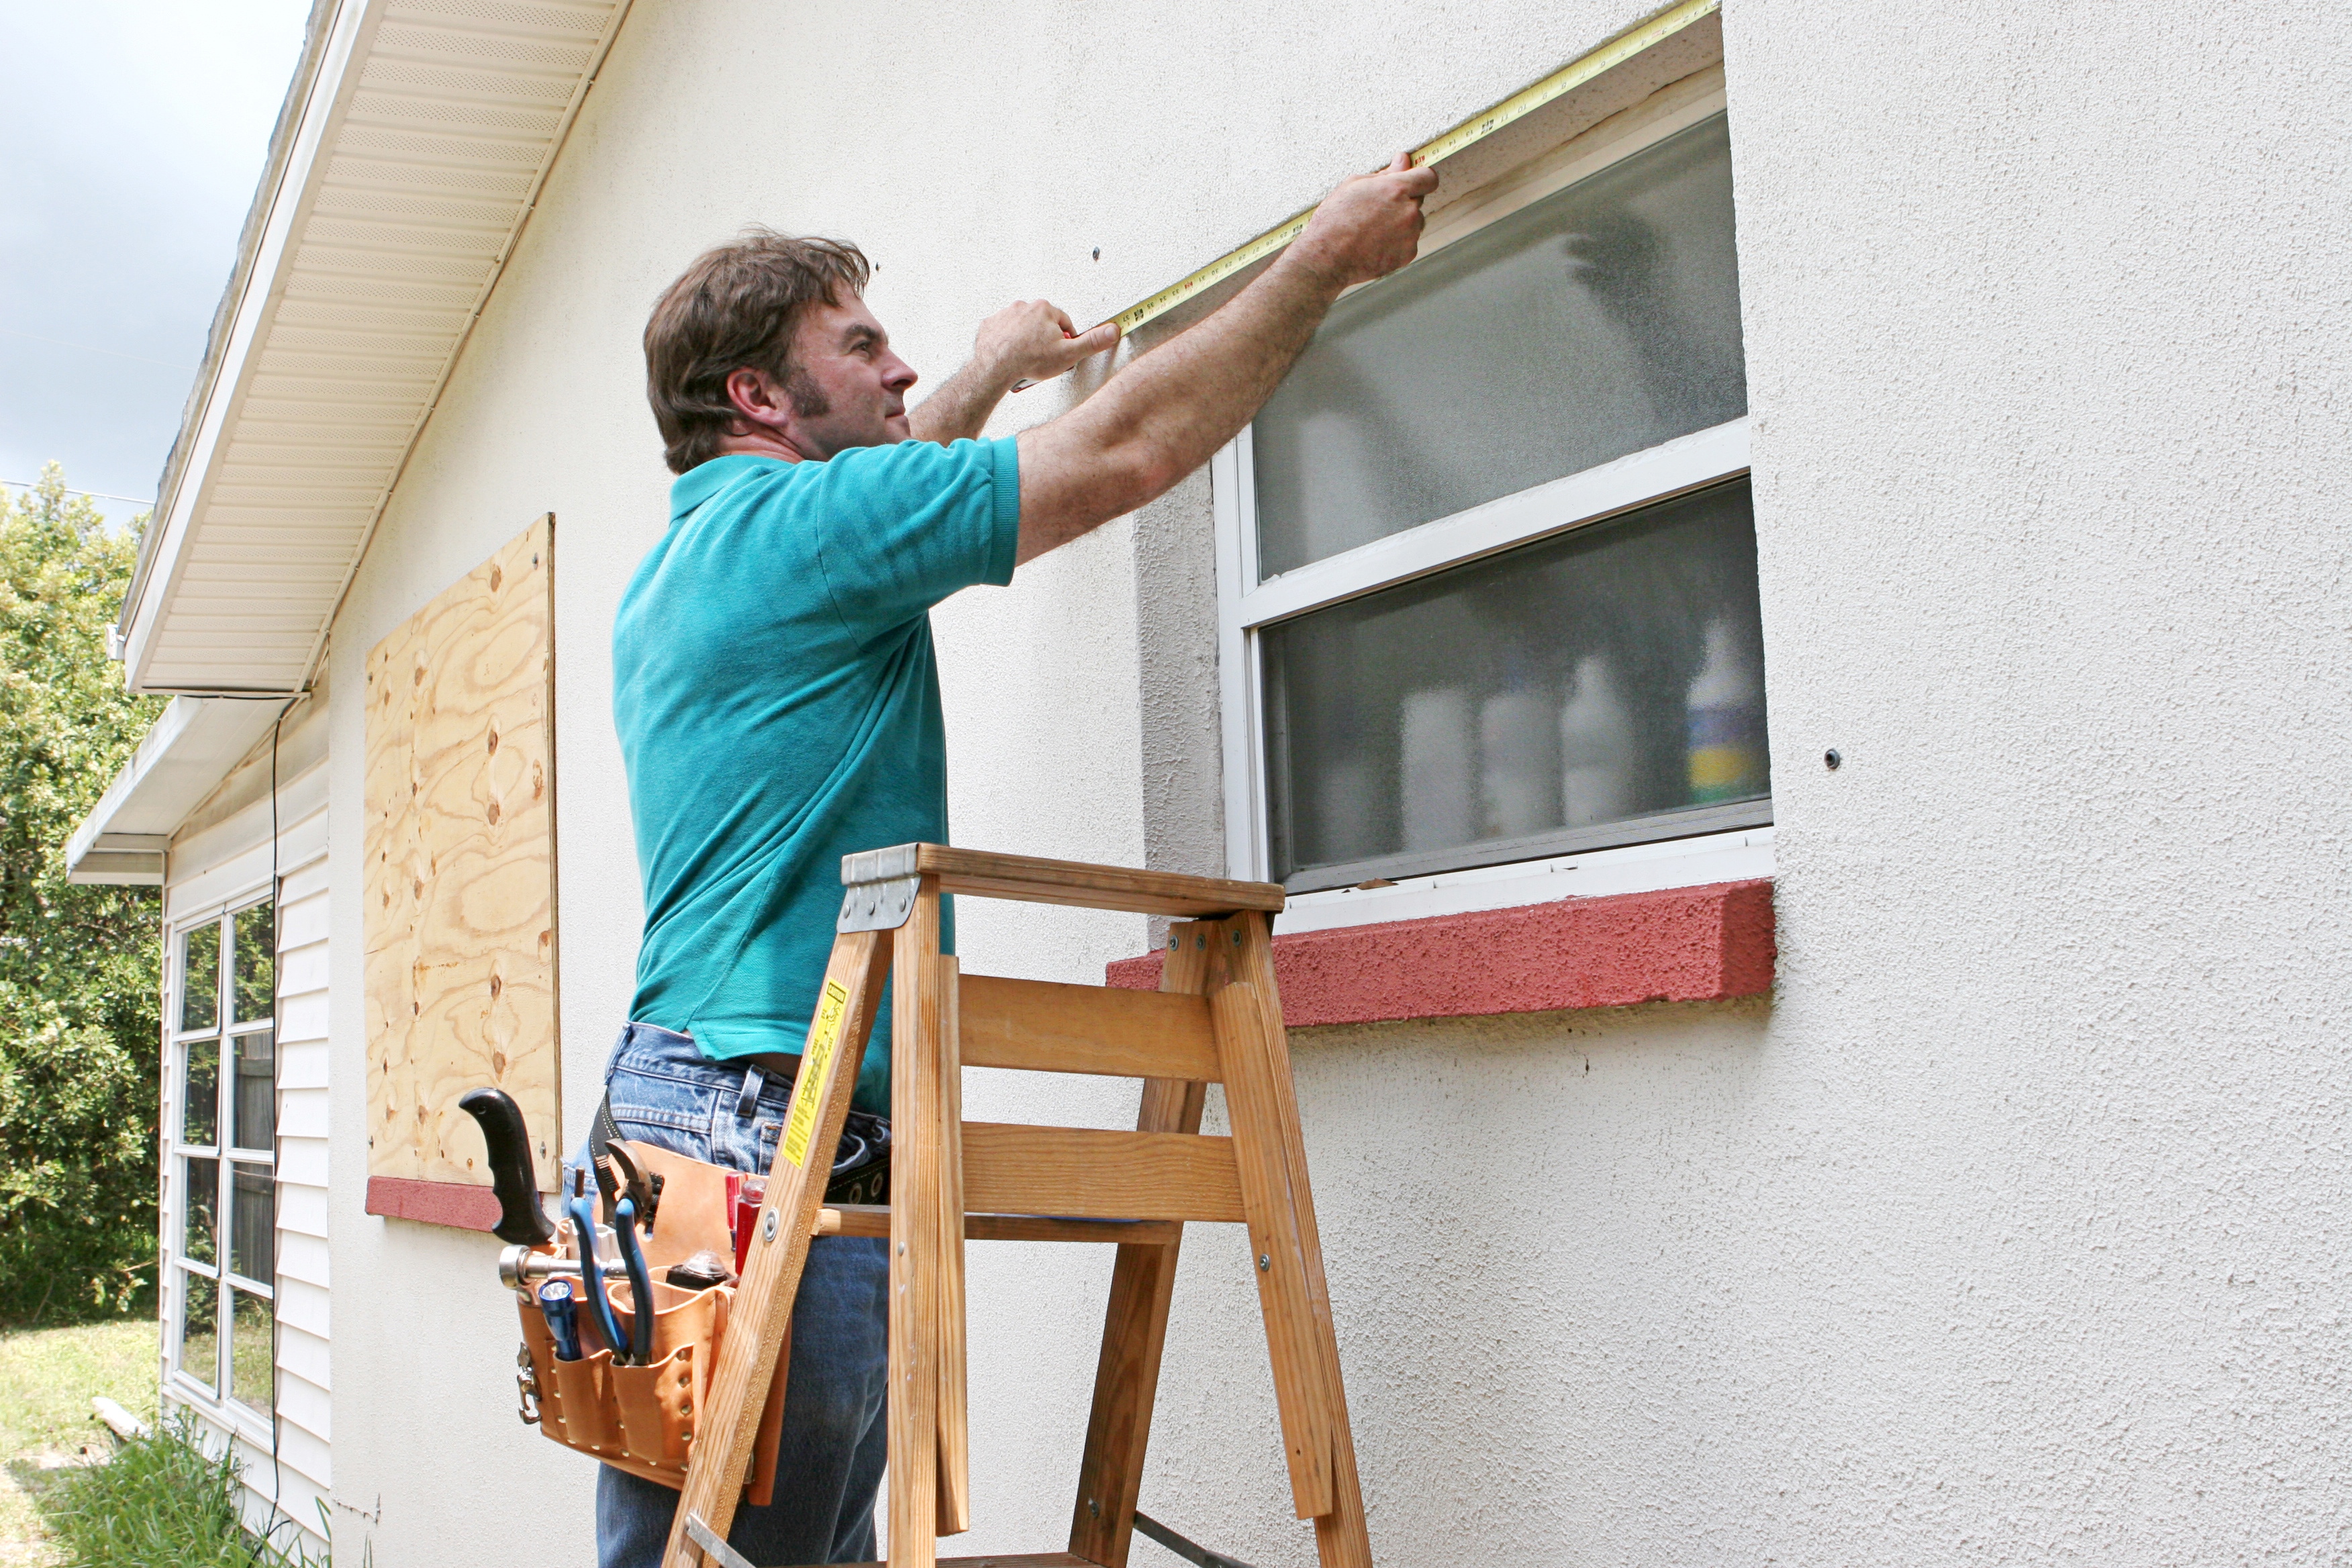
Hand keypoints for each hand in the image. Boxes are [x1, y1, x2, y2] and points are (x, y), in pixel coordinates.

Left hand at [974, 299, 1119, 388]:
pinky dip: (1007, 342)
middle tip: (1043, 359)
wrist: (995, 368)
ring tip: (1026, 359)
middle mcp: (1024, 307)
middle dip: (1044, 340)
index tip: (1062, 352)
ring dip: (1025, 340)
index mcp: (1045, 309)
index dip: (1065, 340)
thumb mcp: (1069, 354)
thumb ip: (1092, 342)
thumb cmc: (1030, 360)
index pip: (1063, 322)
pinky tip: (1010, 356)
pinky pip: (1002, 332)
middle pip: (1042, 324)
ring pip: (1022, 327)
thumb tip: (1112, 331)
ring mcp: (1004, 315)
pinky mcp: (990, 325)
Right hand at [1288, 152, 1437, 288]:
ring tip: (1373, 229)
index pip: (1428, 177)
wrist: (1327, 258)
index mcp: (1397, 189)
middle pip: (1418, 200)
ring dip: (1401, 222)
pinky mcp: (1407, 254)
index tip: (1412, 182)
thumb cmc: (1334, 221)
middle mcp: (1408, 211)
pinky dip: (1397, 242)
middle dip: (1403, 201)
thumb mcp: (1354, 185)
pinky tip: (1375, 242)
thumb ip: (1385, 173)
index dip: (1420, 178)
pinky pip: (1408, 242)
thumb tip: (1402, 161)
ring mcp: (1410, 234)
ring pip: (1414, 222)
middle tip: (1377, 210)